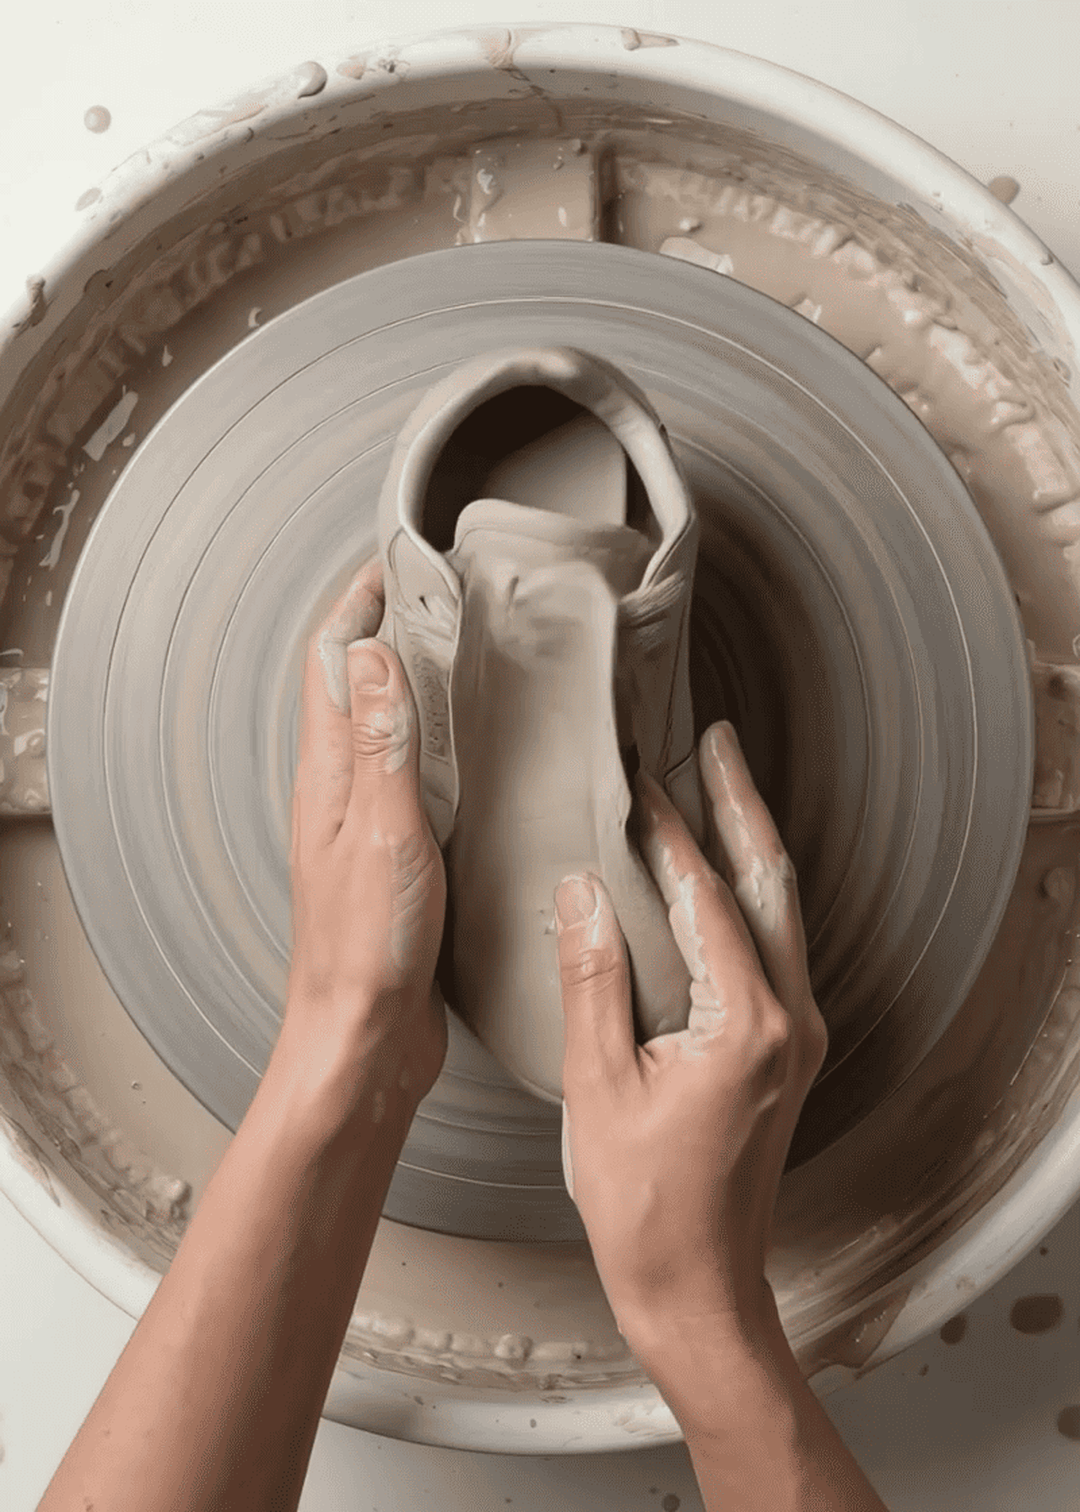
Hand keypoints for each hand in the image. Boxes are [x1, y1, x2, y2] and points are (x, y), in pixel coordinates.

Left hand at [283, 555, 447, 1109]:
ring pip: (387, 730)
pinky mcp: (399, 857)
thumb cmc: (364, 950)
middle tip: (442, 594)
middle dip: (390, 629)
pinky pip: (415, 778)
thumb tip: (373, 653)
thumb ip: (382, 745)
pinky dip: (440, 744)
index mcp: (328, 777)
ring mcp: (367, 824)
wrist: (363, 1042)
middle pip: (357, 687)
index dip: (360, 603)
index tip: (396, 560)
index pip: (334, 664)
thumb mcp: (382, 833)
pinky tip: (479, 754)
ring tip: (465, 654)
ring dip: (415, 683)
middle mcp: (340, 792)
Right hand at [554, 721, 827, 1338]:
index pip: (702, 896)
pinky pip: (775, 948)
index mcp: (745, 1024)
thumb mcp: (600, 1085)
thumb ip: (592, 980)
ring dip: (749, 844)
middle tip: (716, 741)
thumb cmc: (645, 1205)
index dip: (667, 831)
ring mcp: (797, 1037)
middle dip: (741, 804)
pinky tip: (718, 879)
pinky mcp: (786, 1052)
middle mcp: (789, 1020)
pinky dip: (747, 897)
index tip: (637, 779)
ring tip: (720, 788)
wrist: (697, 1286)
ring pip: (781, 911)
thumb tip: (580, 891)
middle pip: (770, 882)